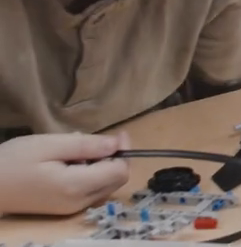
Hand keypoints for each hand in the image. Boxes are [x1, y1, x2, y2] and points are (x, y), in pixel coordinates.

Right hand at [0, 132, 129, 215]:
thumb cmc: (14, 161)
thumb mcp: (50, 144)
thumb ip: (86, 146)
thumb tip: (117, 144)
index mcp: (77, 187)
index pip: (120, 171)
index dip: (123, 151)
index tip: (116, 134)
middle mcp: (79, 202)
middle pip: (116, 180)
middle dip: (115, 158)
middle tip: (97, 140)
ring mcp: (71, 208)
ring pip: (105, 185)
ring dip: (101, 165)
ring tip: (76, 150)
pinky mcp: (63, 208)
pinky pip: (89, 190)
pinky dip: (89, 174)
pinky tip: (69, 162)